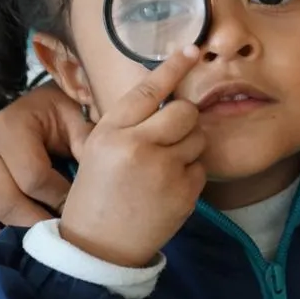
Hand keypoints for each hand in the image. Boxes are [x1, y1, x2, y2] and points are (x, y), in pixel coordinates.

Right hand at [0, 82, 89, 262]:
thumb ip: (89, 142)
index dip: (59, 200)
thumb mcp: (80, 120)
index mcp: (10, 127)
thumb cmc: (64, 120)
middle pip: (3, 203)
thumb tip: (94, 177)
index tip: (81, 213)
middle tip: (60, 245)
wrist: (40, 111)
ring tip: (24, 259)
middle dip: (35, 228)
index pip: (32, 177)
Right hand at [60, 46, 206, 267]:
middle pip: (185, 111)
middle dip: (183, 119)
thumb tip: (167, 96)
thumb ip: (130, 123)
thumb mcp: (99, 149)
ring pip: (198, 137)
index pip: (148, 89)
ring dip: (188, 146)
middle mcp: (137, 147)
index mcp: (111, 132)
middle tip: (169, 137)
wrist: (98, 248)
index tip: (192, 50)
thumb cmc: (98, 194)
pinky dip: (190, 175)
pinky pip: (201, 168)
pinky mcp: (184, 193)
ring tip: (163, 167)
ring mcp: (164, 171)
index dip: (173, 67)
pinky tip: (167, 189)